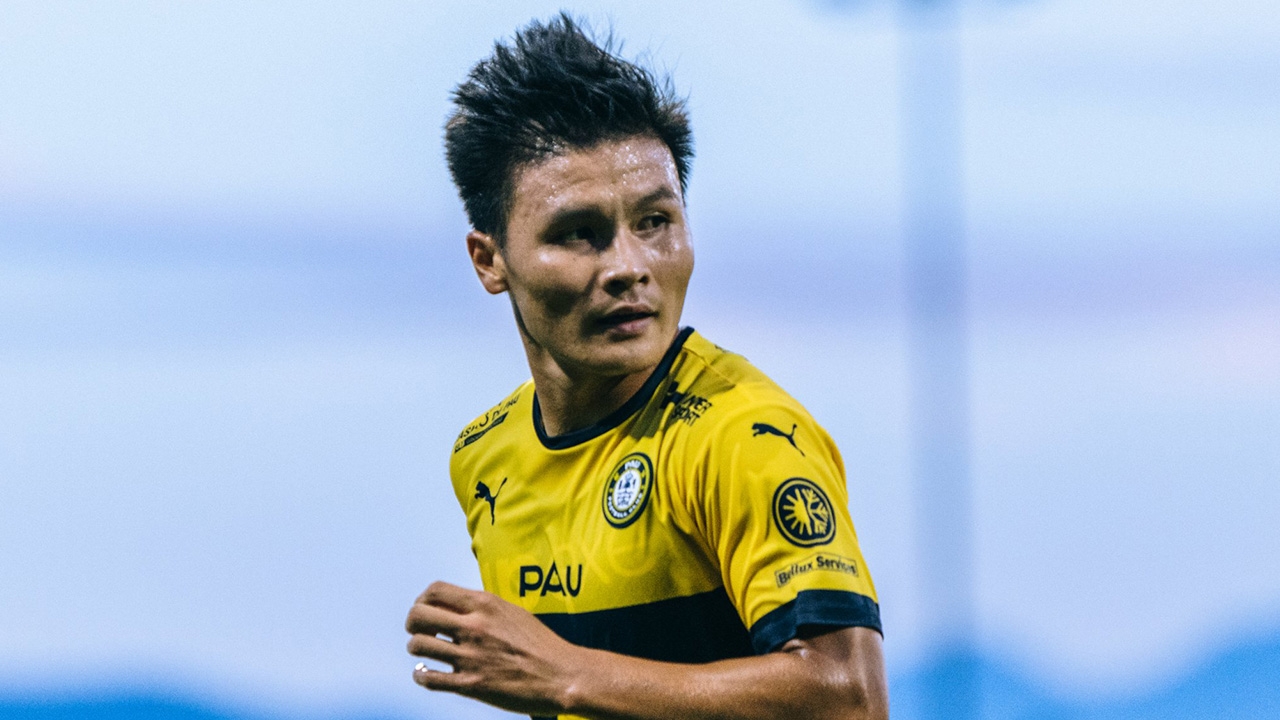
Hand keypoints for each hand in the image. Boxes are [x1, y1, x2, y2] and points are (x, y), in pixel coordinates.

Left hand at [405, 581, 585, 715]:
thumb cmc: (541, 644)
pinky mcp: (470, 685)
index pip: (434, 590)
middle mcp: (474, 626)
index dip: (423, 599)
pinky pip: (428, 678)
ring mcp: (470, 656)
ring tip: (427, 652)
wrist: (562, 675)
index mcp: (485, 604)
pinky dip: (421, 675)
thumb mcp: (511, 612)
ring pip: (418, 645)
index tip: (426, 609)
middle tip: (420, 631)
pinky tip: (427, 673)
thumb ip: (482, 608)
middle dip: (413, 623)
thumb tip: (451, 607)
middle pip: (418, 615)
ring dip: (417, 648)